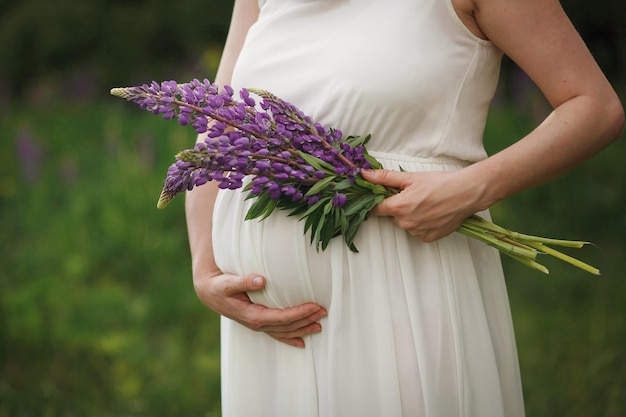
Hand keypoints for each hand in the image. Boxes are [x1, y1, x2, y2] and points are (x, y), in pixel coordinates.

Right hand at [193, 272, 326, 347]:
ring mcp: (258, 325)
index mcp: (252, 315)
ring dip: (302, 328)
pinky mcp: (258, 322)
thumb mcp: (228, 282)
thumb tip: (261, 281)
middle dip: (306, 319)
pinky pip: (277, 333)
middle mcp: (257, 323)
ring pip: (285, 331)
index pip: (282, 317)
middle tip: (324, 312)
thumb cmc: (219, 285)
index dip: (299, 313)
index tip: (314, 306)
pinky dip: (290, 338)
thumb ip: (244, 281)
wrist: (209, 292)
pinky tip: (302, 342)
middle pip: (287, 326)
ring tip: (319, 324)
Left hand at [361, 168, 481, 241]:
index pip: (375, 209)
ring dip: (410, 215)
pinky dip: (422, 223)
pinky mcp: (429, 237)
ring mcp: (417, 232)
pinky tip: (432, 213)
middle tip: (413, 195)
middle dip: (398, 206)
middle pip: (392, 216)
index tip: (378, 197)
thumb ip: (385, 178)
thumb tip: (365, 175)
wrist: (466, 193)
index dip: (375, 202)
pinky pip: (418, 231)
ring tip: (426, 203)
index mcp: (398, 207)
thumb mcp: (410, 177)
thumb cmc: (441, 183)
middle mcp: (405, 223)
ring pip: (406, 224)